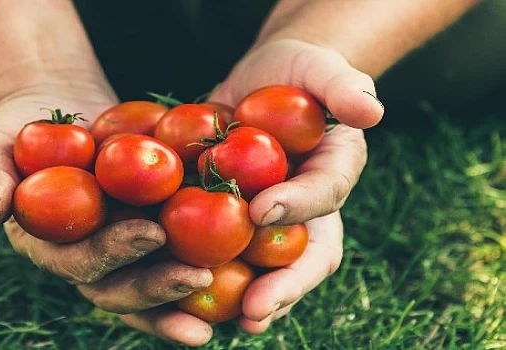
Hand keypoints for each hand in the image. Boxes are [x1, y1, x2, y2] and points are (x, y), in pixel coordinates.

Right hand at [0, 83, 213, 345]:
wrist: (55, 117)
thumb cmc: (18, 134)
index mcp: (51, 250)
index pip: (78, 264)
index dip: (110, 256)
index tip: (148, 234)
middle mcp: (88, 261)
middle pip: (121, 289)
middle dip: (158, 287)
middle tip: (198, 277)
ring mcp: (121, 251)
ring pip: (154, 284)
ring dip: (186, 294)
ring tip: (226, 293)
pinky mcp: (150, 232)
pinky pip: (178, 253)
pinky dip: (210, 263)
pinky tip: (246, 266)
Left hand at [207, 39, 374, 330]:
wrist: (265, 83)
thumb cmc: (299, 73)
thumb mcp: (321, 68)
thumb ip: (343, 85)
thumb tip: (370, 111)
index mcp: (332, 175)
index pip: (324, 195)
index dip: (297, 206)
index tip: (262, 211)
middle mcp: (306, 211)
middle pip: (302, 257)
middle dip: (282, 287)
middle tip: (254, 311)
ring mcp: (270, 223)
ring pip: (265, 270)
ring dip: (245, 300)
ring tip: (217, 325)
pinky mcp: (232, 222)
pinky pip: (223, 255)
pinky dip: (202, 276)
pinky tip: (173, 293)